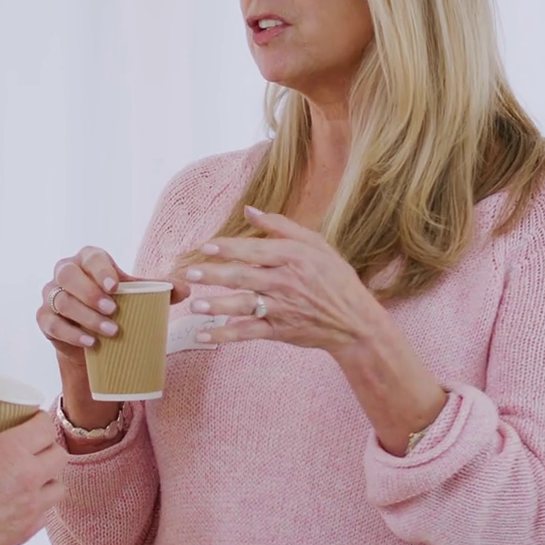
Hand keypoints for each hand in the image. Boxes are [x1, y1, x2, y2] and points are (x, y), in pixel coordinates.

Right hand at [0, 409, 67, 544]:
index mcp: (13, 451)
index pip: (46, 428)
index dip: (41, 421)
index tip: (32, 421)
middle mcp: (29, 477)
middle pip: (59, 456)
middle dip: (49, 449)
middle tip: (33, 448)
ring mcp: (31, 507)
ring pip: (59, 488)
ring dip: (49, 480)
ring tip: (33, 478)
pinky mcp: (25, 532)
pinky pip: (45, 516)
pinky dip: (39, 508)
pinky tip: (23, 505)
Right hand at [35, 245, 187, 431]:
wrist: (94, 340)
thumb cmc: (117, 307)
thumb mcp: (138, 297)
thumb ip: (160, 291)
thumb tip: (186, 289)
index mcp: (88, 260)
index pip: (91, 257)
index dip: (101, 270)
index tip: (116, 286)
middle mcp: (65, 272)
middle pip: (68, 275)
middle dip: (90, 293)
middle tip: (113, 311)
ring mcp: (51, 295)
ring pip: (60, 300)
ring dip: (84, 316)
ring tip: (109, 331)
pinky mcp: (44, 318)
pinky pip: (51, 322)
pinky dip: (71, 333)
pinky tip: (89, 342)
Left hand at [183, 206, 445, 452]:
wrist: (354, 321)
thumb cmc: (335, 277)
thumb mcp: (316, 244)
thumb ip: (281, 227)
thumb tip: (250, 211)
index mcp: (294, 258)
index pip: (256, 251)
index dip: (230, 248)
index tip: (207, 246)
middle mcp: (286, 283)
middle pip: (244, 277)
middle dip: (215, 275)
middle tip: (190, 274)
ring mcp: (282, 309)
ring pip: (244, 306)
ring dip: (217, 306)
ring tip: (195, 305)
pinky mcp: (279, 330)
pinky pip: (247, 332)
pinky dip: (225, 334)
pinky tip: (203, 333)